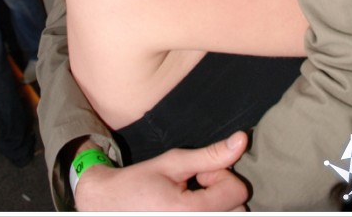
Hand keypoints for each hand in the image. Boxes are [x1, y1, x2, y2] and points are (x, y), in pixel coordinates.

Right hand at [75, 131, 248, 211]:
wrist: (109, 205)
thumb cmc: (139, 182)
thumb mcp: (173, 163)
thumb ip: (210, 155)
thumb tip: (242, 140)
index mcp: (190, 212)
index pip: (237, 191)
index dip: (220, 174)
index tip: (198, 173)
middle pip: (238, 208)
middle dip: (221, 191)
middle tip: (194, 185)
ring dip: (217, 205)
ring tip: (191, 197)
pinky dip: (209, 212)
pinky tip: (189, 208)